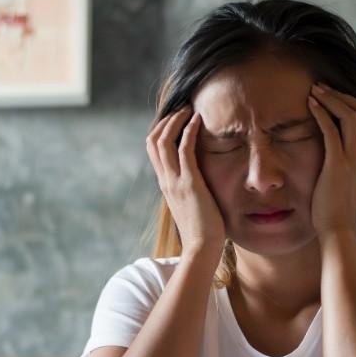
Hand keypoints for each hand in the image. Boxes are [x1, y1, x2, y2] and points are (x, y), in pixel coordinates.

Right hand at [145, 106, 225, 259]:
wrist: (201, 248)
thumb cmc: (202, 231)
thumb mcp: (191, 205)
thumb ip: (189, 190)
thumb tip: (198, 182)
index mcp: (165, 184)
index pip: (153, 149)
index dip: (161, 130)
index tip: (175, 118)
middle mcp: (165, 180)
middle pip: (153, 140)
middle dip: (166, 120)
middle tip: (182, 108)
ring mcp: (175, 181)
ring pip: (164, 141)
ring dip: (176, 120)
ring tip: (189, 109)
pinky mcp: (189, 183)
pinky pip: (184, 149)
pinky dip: (189, 130)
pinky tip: (198, 120)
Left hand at [306, 83, 355, 236]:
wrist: (339, 231)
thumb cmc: (336, 209)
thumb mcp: (344, 180)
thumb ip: (343, 164)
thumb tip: (332, 153)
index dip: (350, 101)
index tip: (331, 95)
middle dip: (341, 94)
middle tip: (321, 86)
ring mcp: (353, 158)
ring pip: (350, 115)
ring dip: (331, 98)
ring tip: (314, 90)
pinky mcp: (338, 164)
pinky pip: (332, 130)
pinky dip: (322, 113)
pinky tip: (309, 104)